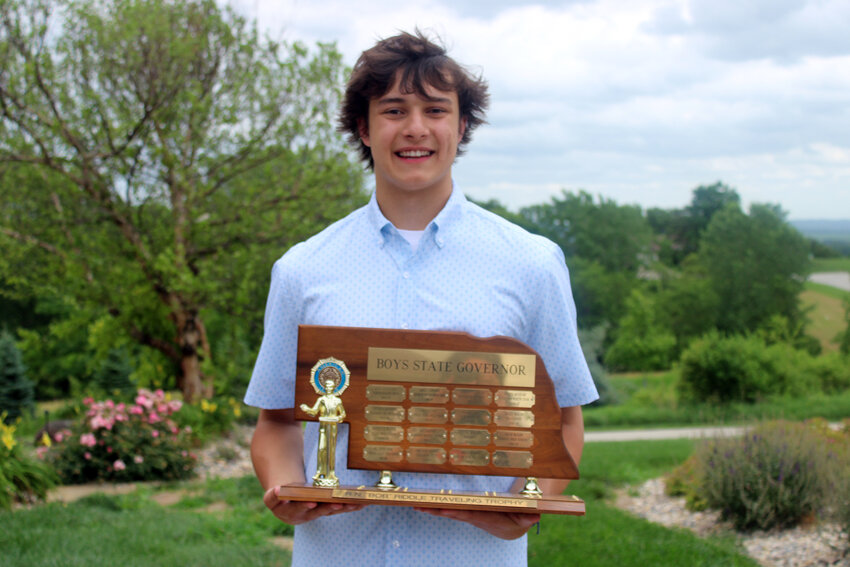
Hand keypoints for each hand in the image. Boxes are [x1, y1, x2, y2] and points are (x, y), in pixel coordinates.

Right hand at [263, 486, 364, 524]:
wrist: (284, 502)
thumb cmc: (279, 496)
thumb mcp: (272, 497)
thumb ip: (273, 495)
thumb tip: (277, 490)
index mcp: (290, 513)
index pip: (298, 509)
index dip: (305, 506)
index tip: (312, 503)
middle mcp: (305, 516)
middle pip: (319, 512)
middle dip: (329, 508)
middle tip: (338, 504)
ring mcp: (316, 514)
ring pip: (331, 511)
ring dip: (343, 508)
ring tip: (355, 502)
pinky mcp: (325, 511)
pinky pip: (337, 509)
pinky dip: (349, 506)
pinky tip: (361, 503)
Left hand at [415, 507, 539, 539]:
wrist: (512, 526)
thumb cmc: (519, 517)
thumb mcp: (526, 516)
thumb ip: (529, 515)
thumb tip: (535, 515)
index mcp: (488, 517)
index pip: (471, 514)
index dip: (459, 512)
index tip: (446, 509)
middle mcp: (475, 517)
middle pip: (455, 513)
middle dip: (438, 510)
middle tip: (422, 507)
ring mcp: (469, 515)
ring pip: (449, 512)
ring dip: (432, 509)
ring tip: (416, 505)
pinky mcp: (465, 513)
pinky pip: (449, 510)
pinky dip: (435, 508)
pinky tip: (421, 505)